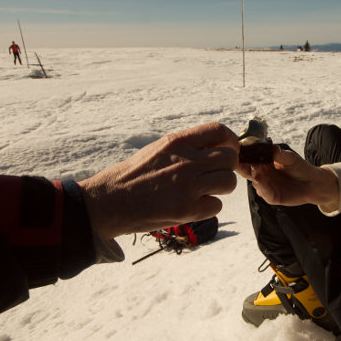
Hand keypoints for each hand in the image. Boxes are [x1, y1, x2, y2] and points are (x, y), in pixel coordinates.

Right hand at [78, 122, 238, 239]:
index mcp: (177, 142)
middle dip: (227, 167)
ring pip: (229, 182)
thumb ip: (188, 146)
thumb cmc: (135, 175)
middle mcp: (186, 161)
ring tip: (204, 191)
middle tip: (215, 174)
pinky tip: (192, 205)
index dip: (230, 140)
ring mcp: (188, 186)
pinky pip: (216, 206)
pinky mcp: (187, 210)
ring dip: (221, 188)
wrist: (110, 202)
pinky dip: (208, 207)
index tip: (229, 149)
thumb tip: (219, 146)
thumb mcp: (159, 149)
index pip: (219, 130)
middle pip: (230, 157)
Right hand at [236, 146, 339, 210]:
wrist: (312, 183)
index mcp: (262, 162)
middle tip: (244, 162)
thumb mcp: (290, 158)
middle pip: (246, 170)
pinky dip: (262, 188)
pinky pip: (263, 193)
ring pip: (255, 181)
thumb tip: (270, 146)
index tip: (238, 150)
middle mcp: (261, 174)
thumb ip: (279, 154)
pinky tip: (261, 181)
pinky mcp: (271, 197)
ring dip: (255, 177)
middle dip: (243, 166)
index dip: (242, 154)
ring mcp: (265, 186)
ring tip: (257, 172)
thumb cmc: (300, 167)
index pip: (248, 158)